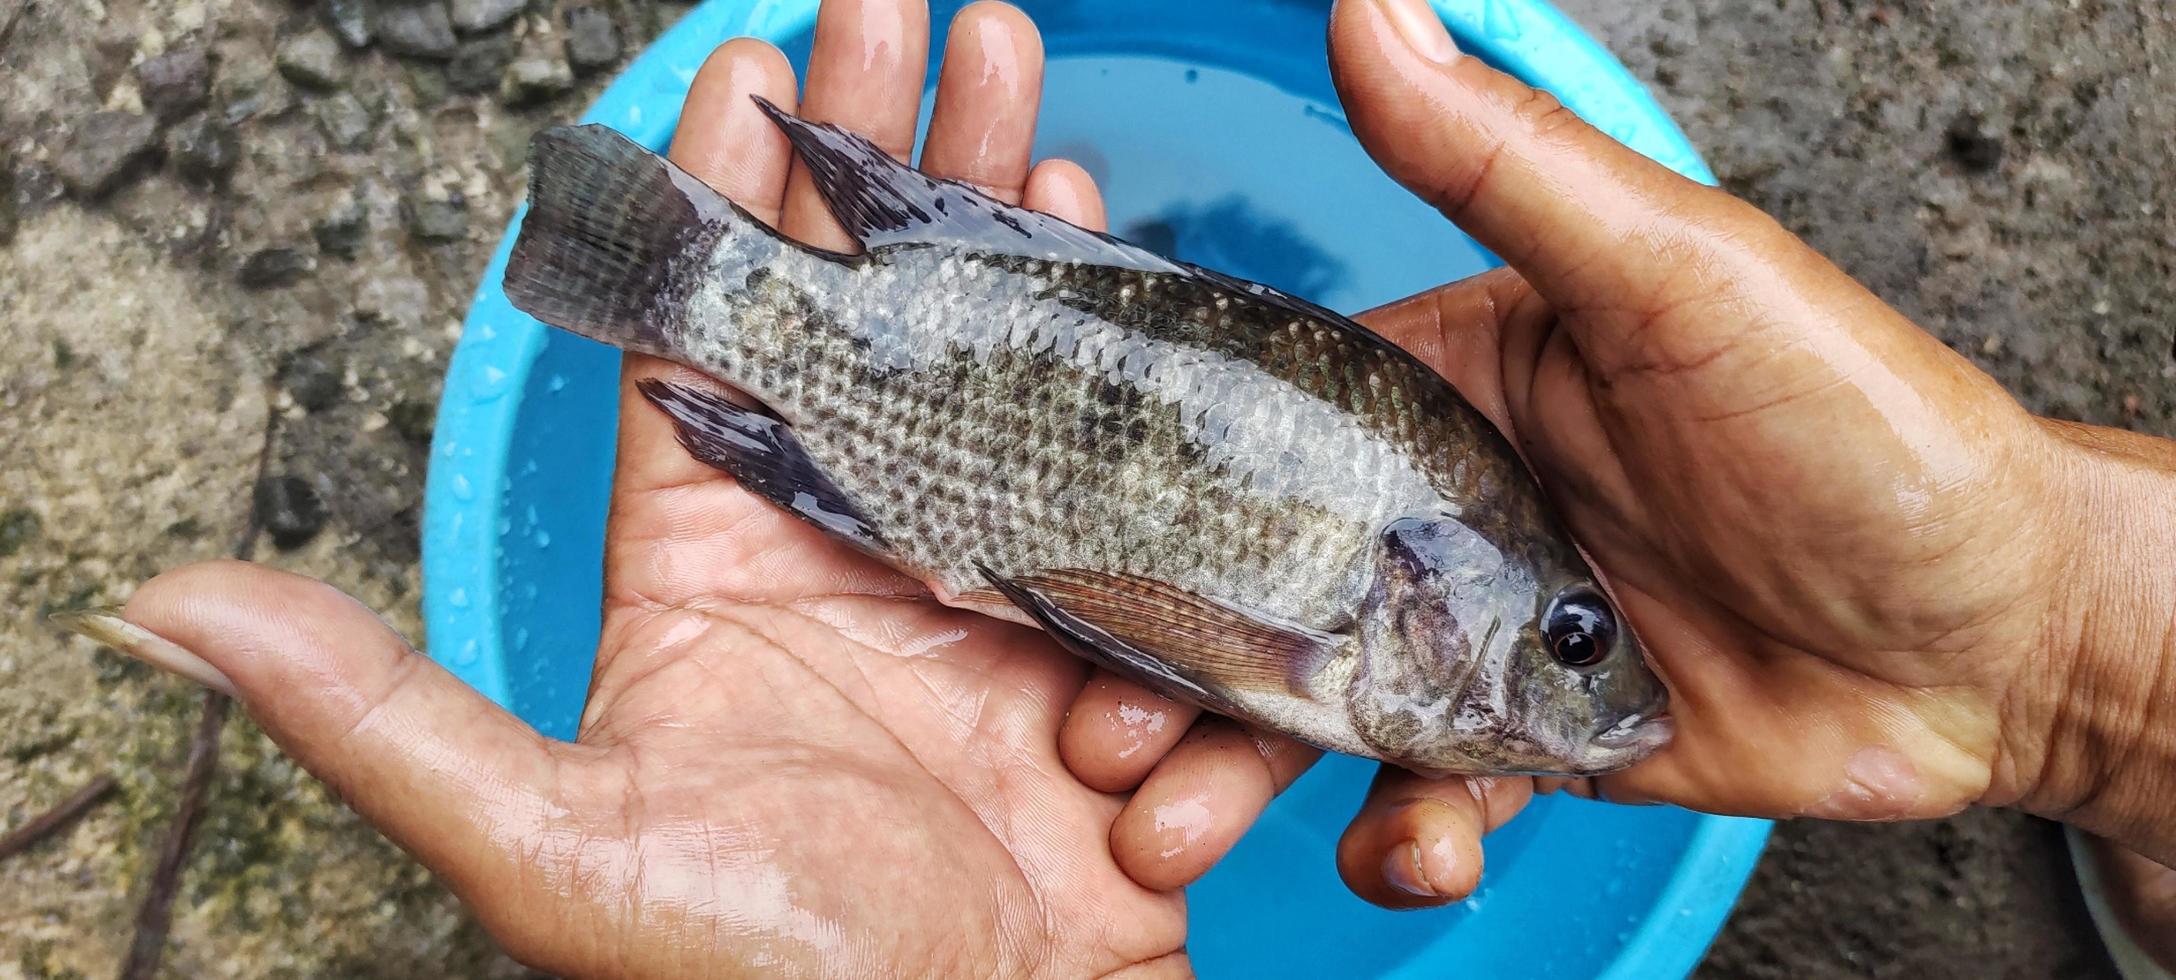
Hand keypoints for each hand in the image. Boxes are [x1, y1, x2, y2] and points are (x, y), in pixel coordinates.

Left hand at [89, 3, 1200, 974]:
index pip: (703, 333)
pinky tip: (1111, 248)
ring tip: (1017, 73)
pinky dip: (1114, 344)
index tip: (750, 54)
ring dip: (1004, 208)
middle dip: (890, 145)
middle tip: (913, 5)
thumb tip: (164, 605)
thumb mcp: (549, 845)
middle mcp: (845, 547)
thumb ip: (376, 712)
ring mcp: (978, 573)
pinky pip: (1102, 454)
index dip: (723, 191)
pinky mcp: (1092, 616)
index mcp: (710, 570)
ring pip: (987, 348)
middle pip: (864, 304)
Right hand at [1106, 0, 2175, 897]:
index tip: (1052, 543)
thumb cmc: (1864, 422)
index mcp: (1449, 385)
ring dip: (1240, 775)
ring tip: (1180, 826)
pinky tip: (1418, 849)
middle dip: (1172, 668)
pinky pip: (1428, 803)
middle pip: (1261, 592)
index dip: (1147, 484)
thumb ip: (1507, 167)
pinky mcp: (1538, 749)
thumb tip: (1372, 8)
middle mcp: (1447, 512)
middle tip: (1095, 734)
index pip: (1259, 424)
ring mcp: (1487, 638)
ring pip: (1319, 712)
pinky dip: (1402, 841)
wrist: (2008, 630)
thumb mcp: (1676, 275)